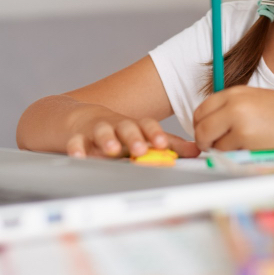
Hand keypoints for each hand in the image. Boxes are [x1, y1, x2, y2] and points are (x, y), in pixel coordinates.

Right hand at [65, 106, 199, 158]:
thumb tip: (198, 150)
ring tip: (112, 149)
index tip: (162, 144)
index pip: (147, 126)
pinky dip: (77, 148)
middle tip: (140, 149)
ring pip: (102, 131)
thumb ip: (169, 144)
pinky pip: (75, 142)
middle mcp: (117, 125)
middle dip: (134, 138)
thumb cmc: (117, 132)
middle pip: (126, 127)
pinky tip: (79, 156)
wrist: (78, 118)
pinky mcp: (77, 137)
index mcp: (134, 126)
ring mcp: (96, 130)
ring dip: (107, 139)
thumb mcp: (142, 136)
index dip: (155, 134)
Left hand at [192, 86, 273, 150]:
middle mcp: (234, 103)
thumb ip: (233, 111)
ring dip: (222, 151)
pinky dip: (235, 157)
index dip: (202, 125)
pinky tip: (254, 151)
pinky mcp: (246, 138)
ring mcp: (239, 120)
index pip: (202, 109)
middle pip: (200, 126)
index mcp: (236, 93)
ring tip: (245, 147)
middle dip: (205, 140)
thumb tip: (209, 129)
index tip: (209, 134)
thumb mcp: (258, 103)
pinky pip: (226, 154)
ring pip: (211, 143)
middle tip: (216, 148)